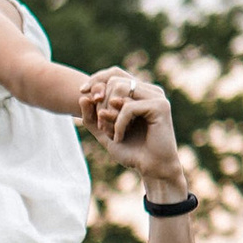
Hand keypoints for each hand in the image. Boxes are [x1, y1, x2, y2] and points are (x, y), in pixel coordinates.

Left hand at [80, 71, 184, 185]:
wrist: (152, 168)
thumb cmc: (132, 152)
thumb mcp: (105, 134)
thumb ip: (92, 118)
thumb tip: (82, 97)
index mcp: (139, 93)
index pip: (114, 74)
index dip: (96, 80)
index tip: (82, 93)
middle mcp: (149, 90)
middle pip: (114, 81)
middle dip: (101, 104)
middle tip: (103, 128)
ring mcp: (156, 96)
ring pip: (120, 90)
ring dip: (109, 114)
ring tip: (111, 133)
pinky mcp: (160, 106)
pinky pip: (128, 107)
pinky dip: (118, 124)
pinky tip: (119, 138)